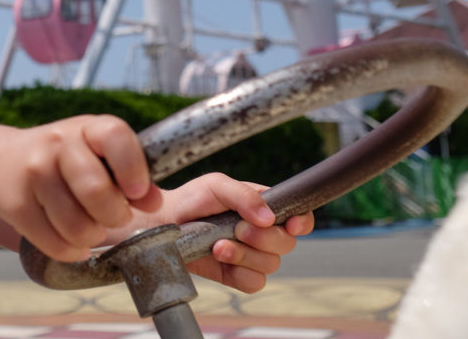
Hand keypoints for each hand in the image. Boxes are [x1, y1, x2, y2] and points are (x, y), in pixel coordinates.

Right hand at [0, 115, 159, 261]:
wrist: (4, 162)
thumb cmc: (65, 162)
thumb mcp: (98, 155)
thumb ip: (130, 175)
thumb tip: (153, 201)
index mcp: (86, 128)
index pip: (115, 136)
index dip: (132, 168)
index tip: (138, 193)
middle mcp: (56, 143)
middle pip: (95, 190)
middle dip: (115, 216)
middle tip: (115, 218)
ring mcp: (32, 172)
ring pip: (76, 226)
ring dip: (92, 237)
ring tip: (91, 230)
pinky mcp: (14, 203)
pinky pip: (54, 243)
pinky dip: (71, 251)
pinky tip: (73, 243)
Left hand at [146, 173, 314, 292]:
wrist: (164, 222)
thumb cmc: (191, 199)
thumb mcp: (217, 185)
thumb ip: (244, 195)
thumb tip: (269, 218)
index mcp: (264, 208)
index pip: (299, 217)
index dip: (302, 222)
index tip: (291, 225)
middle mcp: (262, 233)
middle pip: (287, 243)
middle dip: (264, 237)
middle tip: (238, 228)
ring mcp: (250, 255)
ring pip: (271, 264)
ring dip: (245, 254)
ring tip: (219, 243)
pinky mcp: (236, 274)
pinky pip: (254, 282)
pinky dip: (239, 270)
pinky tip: (219, 256)